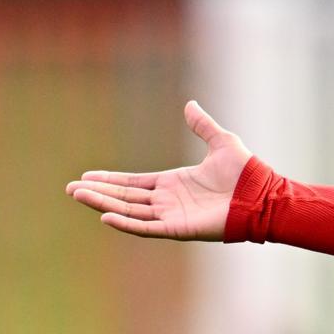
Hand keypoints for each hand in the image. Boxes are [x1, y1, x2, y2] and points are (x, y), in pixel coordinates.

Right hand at [65, 101, 253, 240]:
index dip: (109, 180)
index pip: (133, 183)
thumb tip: (190, 104)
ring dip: (103, 203)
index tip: (86, 177)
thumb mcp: (221, 141)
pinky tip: (106, 215)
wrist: (262, 195)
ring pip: (129, 210)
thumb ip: (202, 125)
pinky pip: (146, 227)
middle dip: (97, 192)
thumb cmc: (246, 173)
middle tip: (70, 189)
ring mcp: (171, 216)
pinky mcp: (178, 228)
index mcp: (173, 183)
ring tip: (78, 196)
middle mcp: (167, 201)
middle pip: (124, 197)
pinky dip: (126, 222)